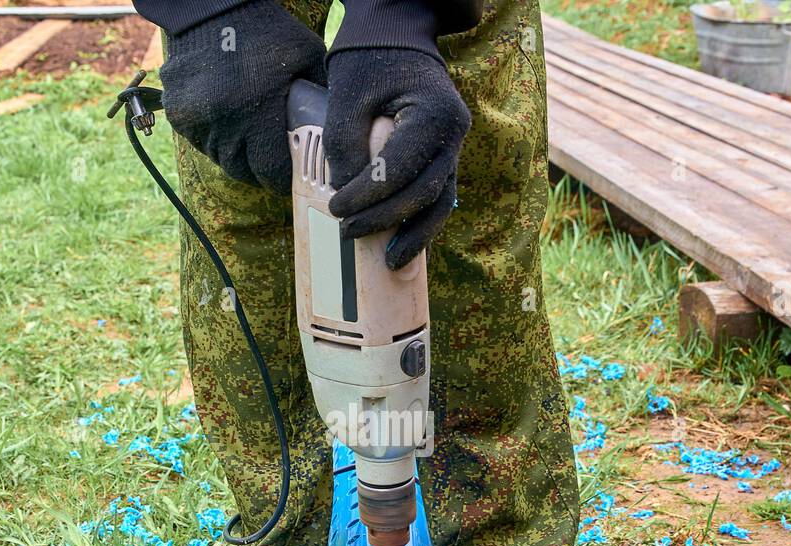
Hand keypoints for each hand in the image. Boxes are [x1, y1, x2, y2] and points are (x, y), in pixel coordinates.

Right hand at [159, 1, 325, 192]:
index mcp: (256, 112)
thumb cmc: (267, 31)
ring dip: (236, 157)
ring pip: (220, 159)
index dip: (282, 180)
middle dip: (259, 172)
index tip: (289, 178)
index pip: (270, 172)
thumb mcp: (307, 57)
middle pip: (243, 171)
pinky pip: (200, 142)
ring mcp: (196, 119)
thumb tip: (338, 134)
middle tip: (271, 166)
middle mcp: (222, 122)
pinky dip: (214, 139)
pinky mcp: (178, 114)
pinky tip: (227, 123)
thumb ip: (322, 96)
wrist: (213, 7)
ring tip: (250, 143)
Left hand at [324, 48, 470, 269]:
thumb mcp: (348, 98)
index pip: (400, 169)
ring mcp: (454, 147)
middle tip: (349, 234)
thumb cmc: (369, 62)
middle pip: (425, 192)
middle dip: (387, 219)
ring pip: (440, 202)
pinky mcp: (445, 157)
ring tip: (391, 263)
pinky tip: (403, 244)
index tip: (336, 209)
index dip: (368, 195)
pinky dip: (421, 221)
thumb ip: (347, 147)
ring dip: (416, 235)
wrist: (396, 36)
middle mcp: (454, 134)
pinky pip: (438, 196)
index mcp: (434, 115)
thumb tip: (346, 200)